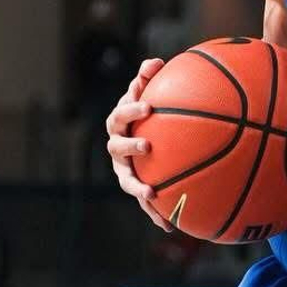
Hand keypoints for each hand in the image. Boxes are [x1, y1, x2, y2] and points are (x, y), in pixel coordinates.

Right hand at [107, 57, 172, 233]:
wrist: (147, 138)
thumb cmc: (149, 111)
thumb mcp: (149, 93)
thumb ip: (149, 77)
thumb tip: (156, 61)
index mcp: (121, 122)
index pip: (122, 113)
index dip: (132, 108)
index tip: (149, 105)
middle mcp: (117, 146)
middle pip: (117, 146)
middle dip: (131, 146)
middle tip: (148, 145)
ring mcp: (124, 168)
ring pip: (126, 179)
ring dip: (137, 186)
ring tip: (151, 192)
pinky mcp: (135, 185)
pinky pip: (143, 202)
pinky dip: (153, 213)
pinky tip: (168, 226)